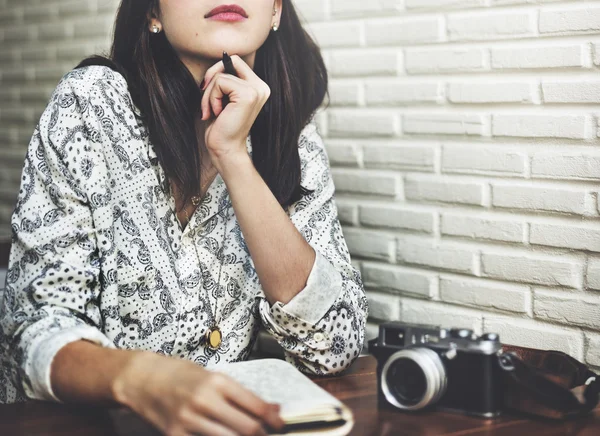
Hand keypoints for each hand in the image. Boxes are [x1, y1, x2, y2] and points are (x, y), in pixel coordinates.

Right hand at [112, 351, 284, 435]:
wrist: (141, 378)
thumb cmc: (179, 374)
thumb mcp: (211, 376)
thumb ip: (239, 394)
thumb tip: (271, 409)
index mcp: (217, 381)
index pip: (255, 406)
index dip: (273, 419)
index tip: (281, 425)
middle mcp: (205, 400)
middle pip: (246, 429)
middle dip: (261, 435)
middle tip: (266, 435)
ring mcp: (188, 420)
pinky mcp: (174, 435)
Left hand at [200, 55, 269, 170]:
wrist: (225, 149)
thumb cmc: (221, 126)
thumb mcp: (223, 97)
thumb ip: (226, 79)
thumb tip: (223, 55)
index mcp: (258, 87)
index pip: (236, 62)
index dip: (219, 71)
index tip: (208, 89)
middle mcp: (261, 87)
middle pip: (232, 60)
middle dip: (213, 75)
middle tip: (204, 94)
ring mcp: (257, 90)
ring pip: (222, 74)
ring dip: (209, 93)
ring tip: (211, 110)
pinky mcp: (247, 95)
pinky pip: (220, 82)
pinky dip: (211, 98)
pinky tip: (216, 112)